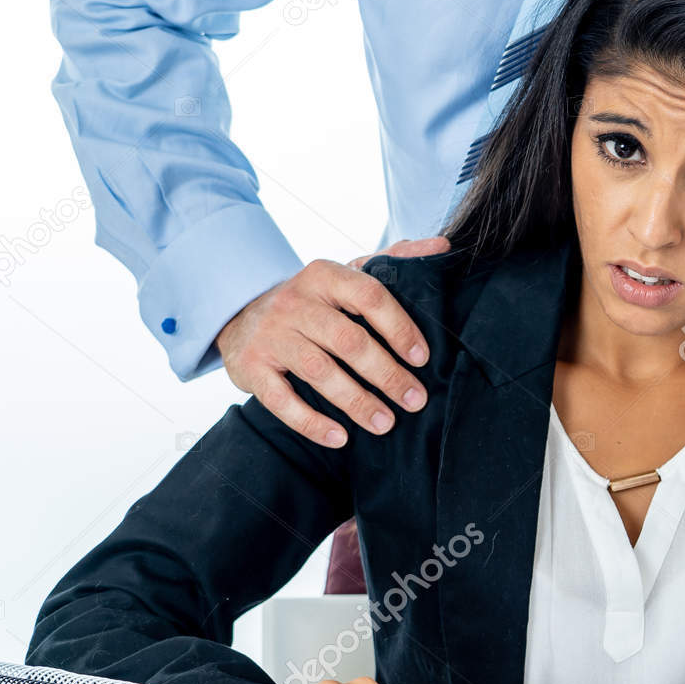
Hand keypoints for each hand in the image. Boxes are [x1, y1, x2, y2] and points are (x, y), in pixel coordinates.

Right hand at [217, 237, 449, 446]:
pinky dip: (311, 423)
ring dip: (356, 402)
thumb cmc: (313, 300)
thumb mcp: (347, 274)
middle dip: (387, 374)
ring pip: (318, 371)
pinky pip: (282, 400)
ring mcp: (271, 335)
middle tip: (415, 400)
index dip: (399, 328)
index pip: (369, 296)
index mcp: (324, 275)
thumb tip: (443, 246)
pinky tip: (340, 438)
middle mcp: (294, 301)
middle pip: (348, 340)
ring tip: (385, 424)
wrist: (241, 316)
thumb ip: (393, 260)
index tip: (423, 358)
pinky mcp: (251, 367)